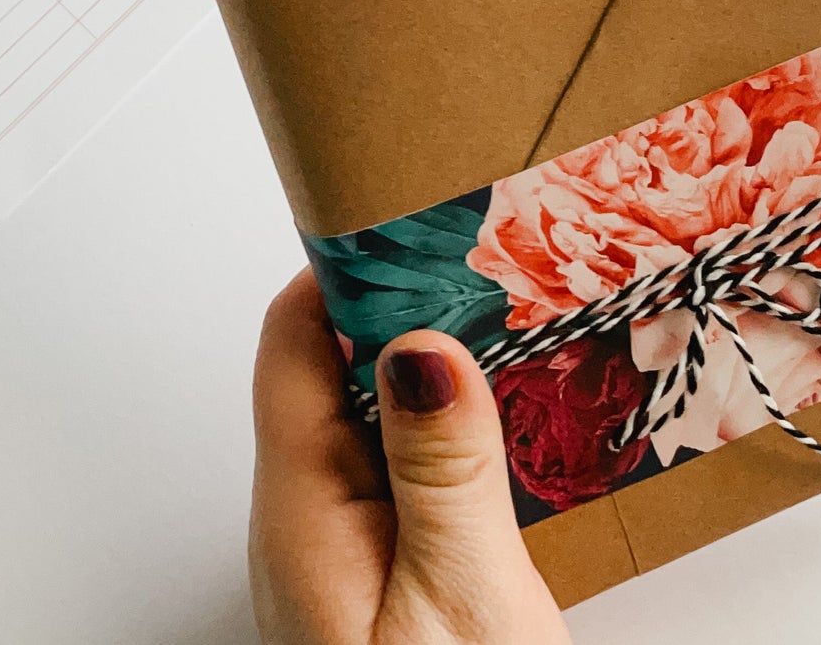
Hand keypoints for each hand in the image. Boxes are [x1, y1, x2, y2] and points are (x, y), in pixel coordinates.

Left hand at [249, 271, 570, 644]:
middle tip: (502, 269)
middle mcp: (309, 523)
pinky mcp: (386, 579)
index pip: (296, 339)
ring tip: (525, 331)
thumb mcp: (459, 596)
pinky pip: (408, 474)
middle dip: (415, 311)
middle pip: (340, 371)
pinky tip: (517, 429)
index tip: (427, 224)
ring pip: (382, 422)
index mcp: (302, 509)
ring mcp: (344, 553)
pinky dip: (457, 435)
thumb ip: (444, 471)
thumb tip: (427, 346)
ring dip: (445, 375)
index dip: (352, 268)